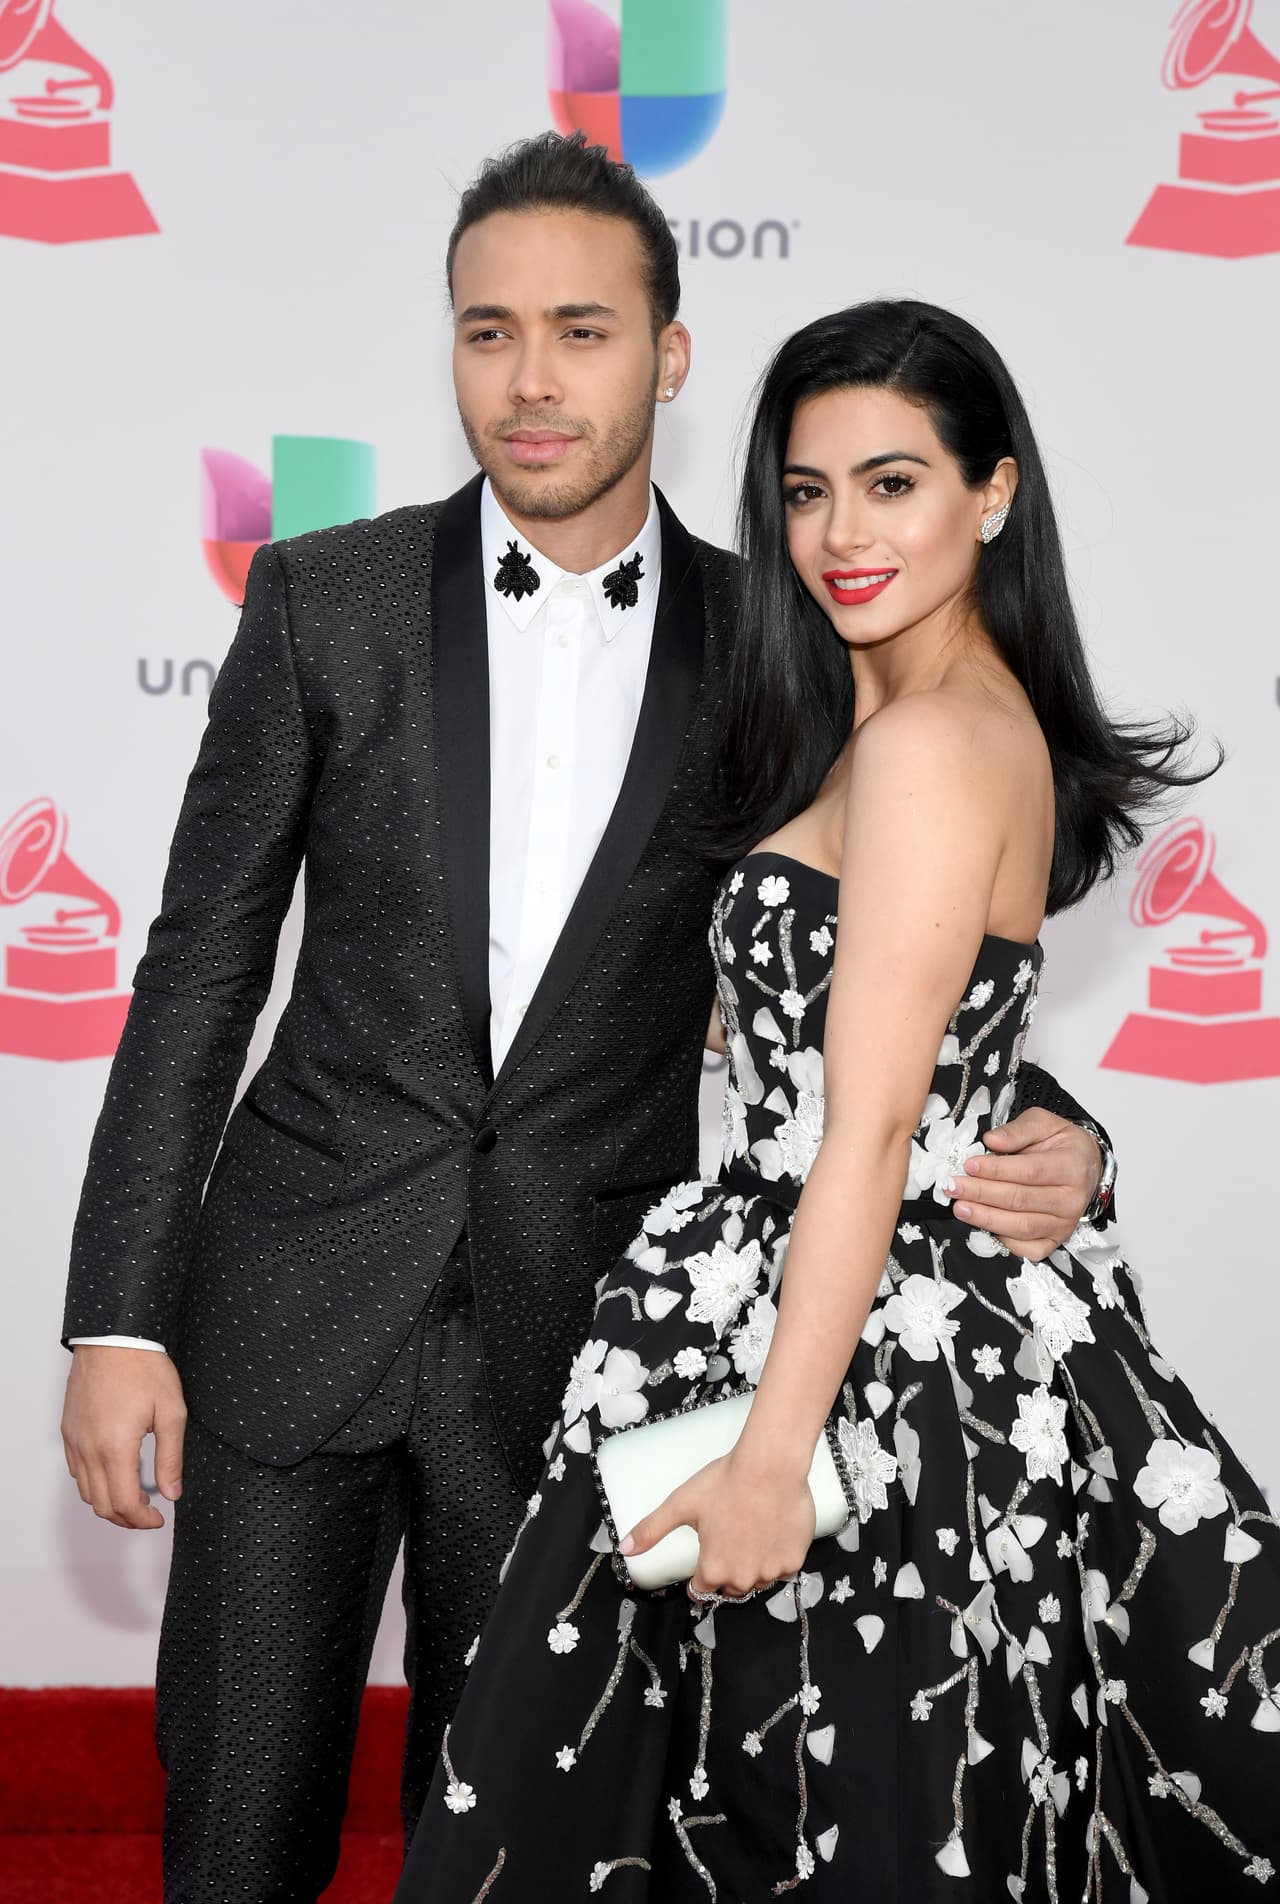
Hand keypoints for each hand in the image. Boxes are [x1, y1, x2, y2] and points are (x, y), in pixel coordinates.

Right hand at [61, 1346, 187, 1529]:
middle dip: (126, 1519)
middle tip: (149, 1515)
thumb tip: (172, 1493)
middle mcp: (89, 1450)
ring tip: (134, 1498)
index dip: (142, 1520)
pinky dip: (94, 1484)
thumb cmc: (143, 1368)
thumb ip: (170, 1458)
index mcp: (115, 1449)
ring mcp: (75, 1441)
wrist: (113, 1337)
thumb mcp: (171, 1412)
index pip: (124, 1503)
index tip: (159, 1519)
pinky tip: (114, 1475)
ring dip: (109, 1503)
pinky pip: (76, 1471)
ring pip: (86, 1492)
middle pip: (101, 1505)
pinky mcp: (69, 1431)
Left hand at [619, 1450, 815, 1599]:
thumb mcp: (681, 1504)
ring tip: (749, 1537)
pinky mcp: (794, 1560)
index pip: (701, 1590)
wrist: (770, 1466)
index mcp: (713, 1570)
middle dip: (725, 1572)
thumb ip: (652, 1529)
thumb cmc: (724, 1482)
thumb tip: (624, 1549)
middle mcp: (743, 1578)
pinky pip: (781, 1569)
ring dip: (751, 1568)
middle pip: (730, 1588)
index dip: (699, 1578)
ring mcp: (771, 1571)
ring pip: (756, 1581)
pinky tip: (770, 1534)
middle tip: (726, 1543)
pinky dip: (775, 1558)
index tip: (703, 1563)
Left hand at [948, 1108, 1100, 1261]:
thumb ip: (1018, 1130)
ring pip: (1021, 1226)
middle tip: (954, 1187)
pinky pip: (1028, 1248)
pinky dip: (1004, 1240)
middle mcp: (1071, 1199)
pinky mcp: (1055, 1240)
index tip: (969, 1165)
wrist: (1085, 1167)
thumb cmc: (1062, 1145)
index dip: (997, 1170)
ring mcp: (1064, 1223)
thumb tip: (991, 1140)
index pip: (1030, 1171)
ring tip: (960, 1207)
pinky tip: (984, 1226)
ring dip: (986, 1219)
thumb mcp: (1045, 1123)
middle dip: (981, 1194)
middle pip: (1021, 1200)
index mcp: (1072, 1166)